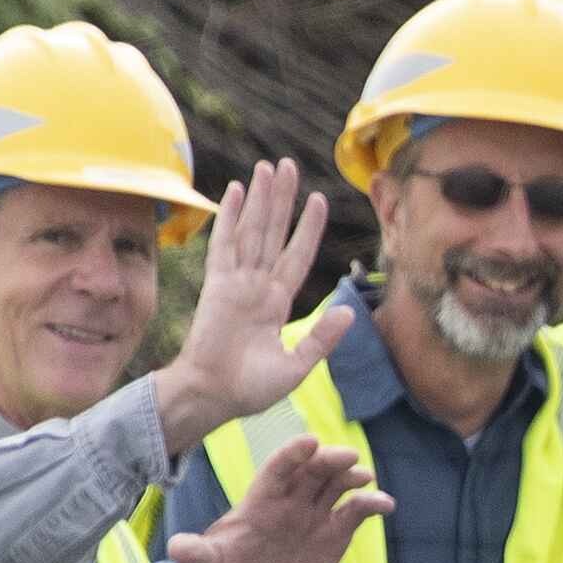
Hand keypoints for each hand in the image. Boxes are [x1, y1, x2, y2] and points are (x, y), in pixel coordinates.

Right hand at [150, 159, 360, 454]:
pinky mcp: (216, 285)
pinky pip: (225, 244)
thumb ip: (321, 338)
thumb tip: (349, 311)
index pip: (297, 255)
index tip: (318, 199)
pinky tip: (237, 191)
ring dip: (260, 199)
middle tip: (287, 165)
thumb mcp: (296, 366)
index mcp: (277, 303)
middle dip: (281, 199)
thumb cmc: (250, 389)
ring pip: (252, 231)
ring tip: (267, 167)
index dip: (307, 228)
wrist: (213, 396)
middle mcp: (257, 286)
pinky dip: (230, 217)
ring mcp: (236, 282)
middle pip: (273, 232)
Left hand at [168, 432, 389, 562]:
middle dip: (329, 461)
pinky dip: (370, 504)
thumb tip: (177, 547)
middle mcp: (289, 502)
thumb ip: (195, 554)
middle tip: (347, 457)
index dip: (291, 456)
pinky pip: (354, 513)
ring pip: (336, 486)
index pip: (276, 471)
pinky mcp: (332, 533)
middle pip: (312, 472)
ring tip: (366, 479)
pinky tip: (386, 504)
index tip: (308, 442)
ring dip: (352, 478)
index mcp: (259, 502)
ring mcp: (313, 515)